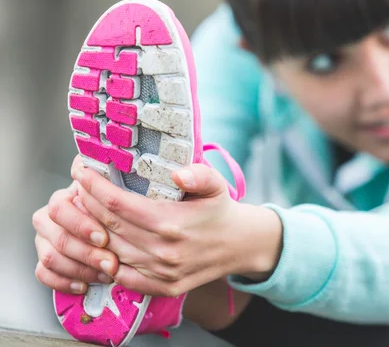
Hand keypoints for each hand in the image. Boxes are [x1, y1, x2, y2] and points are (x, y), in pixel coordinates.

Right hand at [33, 159, 119, 293]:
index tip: (104, 237)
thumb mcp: (127, 186)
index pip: (61, 206)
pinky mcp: (48, 258)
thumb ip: (112, 176)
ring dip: (79, 268)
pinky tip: (86, 285)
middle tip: (111, 262)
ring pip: (50, 255)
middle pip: (56, 235)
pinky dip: (64, 281)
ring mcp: (47, 236)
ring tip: (107, 274)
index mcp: (69, 193)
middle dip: (85, 251)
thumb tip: (94, 163)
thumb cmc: (127, 203)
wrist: (124, 223)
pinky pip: (44, 273)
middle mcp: (53, 213)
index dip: (81, 224)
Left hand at [73, 161, 282, 297]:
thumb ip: (199, 174)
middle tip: (78, 186)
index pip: (118, 204)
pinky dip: (107, 261)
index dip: (94, 186)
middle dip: (86, 203)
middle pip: (108, 225)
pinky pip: (123, 277)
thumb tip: (177, 174)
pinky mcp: (163, 287)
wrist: (240, 245)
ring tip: (84, 211)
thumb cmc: (221, 210)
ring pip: (111, 251)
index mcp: (172, 223)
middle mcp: (163, 251)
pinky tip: (101, 243)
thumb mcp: (216, 185)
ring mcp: (162, 273)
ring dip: (91, 231)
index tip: (80, 170)